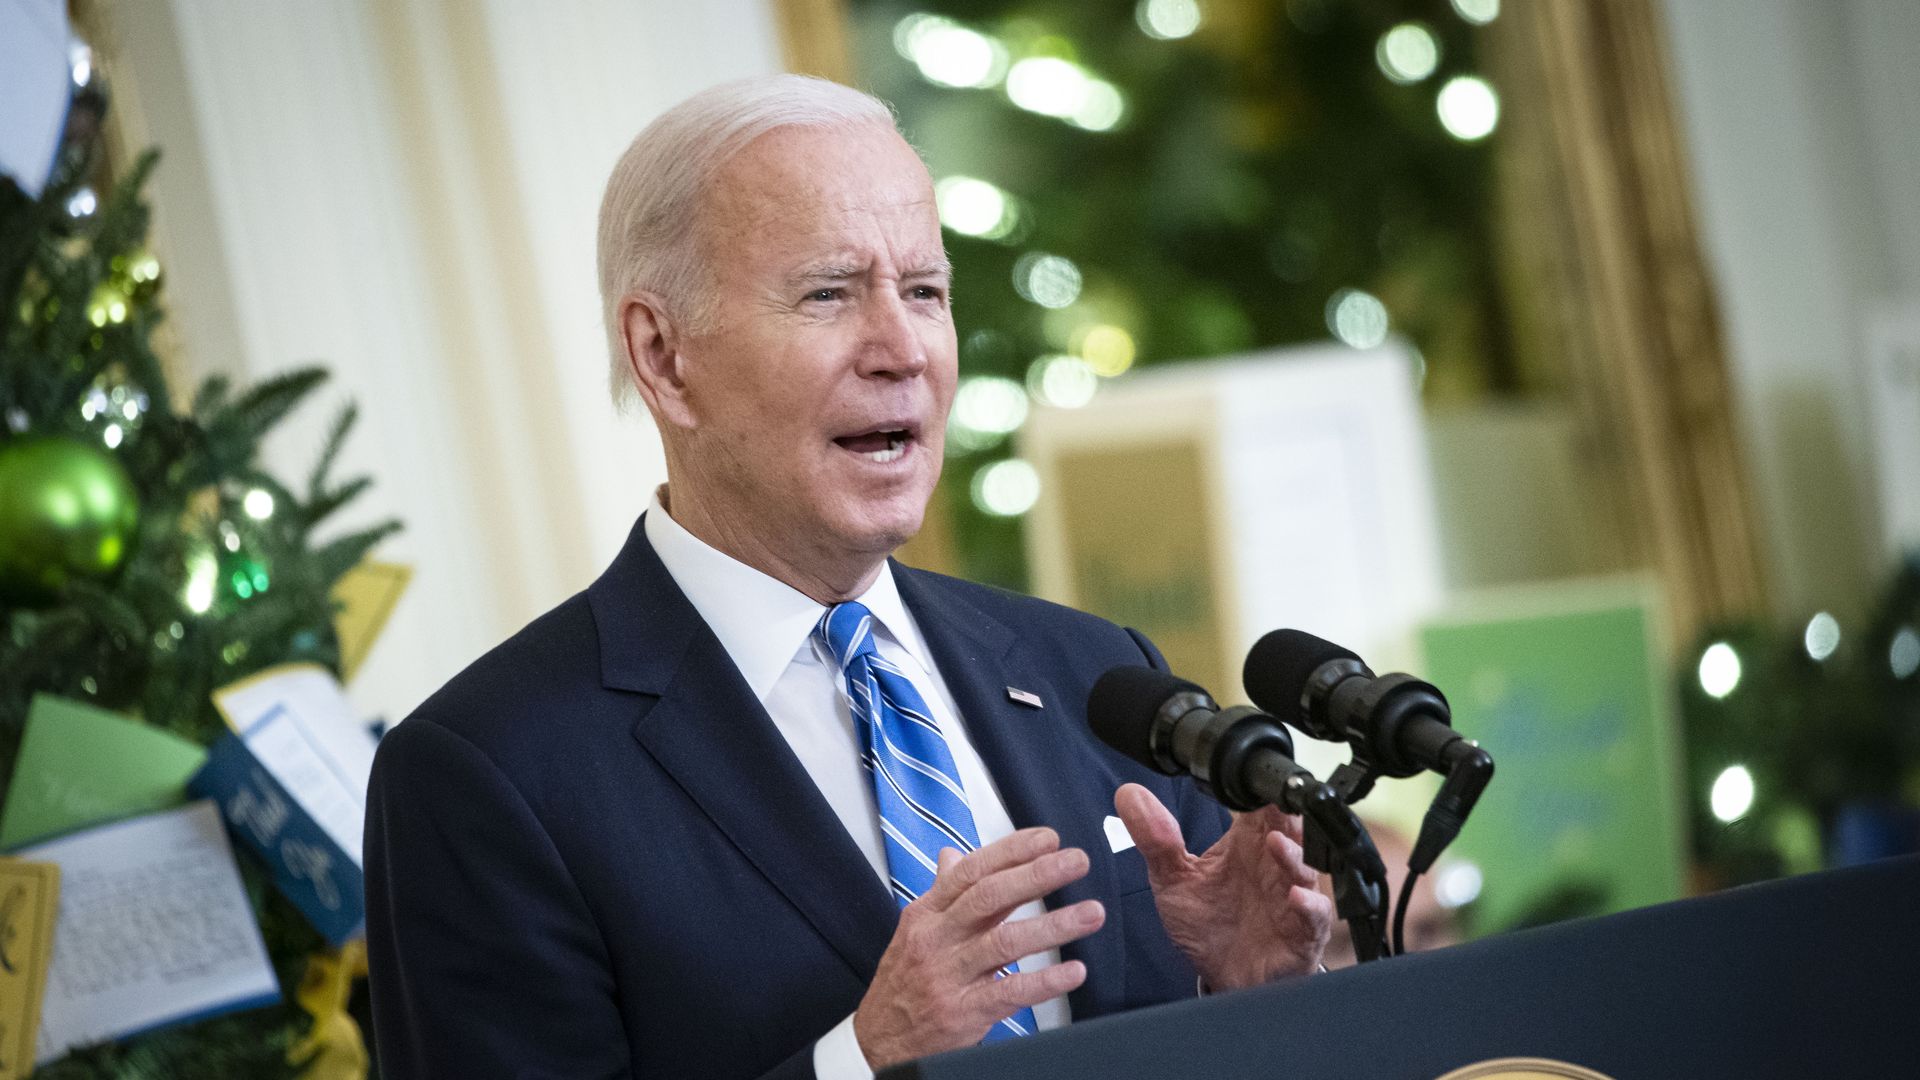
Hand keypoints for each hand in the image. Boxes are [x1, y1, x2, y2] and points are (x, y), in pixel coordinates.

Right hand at [854, 827, 1104, 1068]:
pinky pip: (1010, 993)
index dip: (1011, 852)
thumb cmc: (904, 981)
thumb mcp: (915, 931)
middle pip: (990, 898)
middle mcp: (937, 939)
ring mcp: (949, 976)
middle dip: (1037, 875)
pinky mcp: (963, 1012)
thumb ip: (942, 893)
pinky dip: (1045, 982)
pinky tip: (1074, 971)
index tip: (1048, 839)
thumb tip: (951, 855)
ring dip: (1053, 926)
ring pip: (1005, 943)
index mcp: (928, 914)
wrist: (879, 1041)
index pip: (971, 872)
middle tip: (1076, 861)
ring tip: (1092, 913)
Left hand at [1115, 783, 1332, 990]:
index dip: (1260, 788)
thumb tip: (1127, 793)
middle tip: (1274, 801)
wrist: (1223, 977)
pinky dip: (1310, 906)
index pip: (1261, 806)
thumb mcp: (1172, 879)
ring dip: (1294, 855)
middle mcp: (1274, 866)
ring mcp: (1291, 898)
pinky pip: (1315, 916)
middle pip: (1292, 829)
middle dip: (1287, 815)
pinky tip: (1295, 898)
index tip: (1247, 775)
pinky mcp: (1302, 933)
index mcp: (1248, 845)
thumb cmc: (1206, 924)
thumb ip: (1155, 838)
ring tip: (1275, 844)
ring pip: (1305, 868)